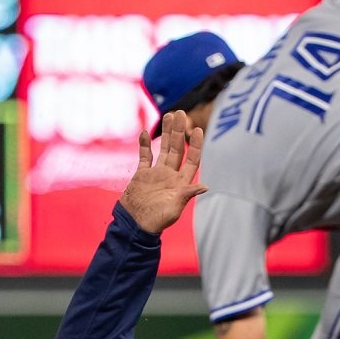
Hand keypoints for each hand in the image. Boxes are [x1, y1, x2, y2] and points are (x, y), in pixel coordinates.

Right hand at [119, 110, 207, 233]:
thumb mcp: (174, 208)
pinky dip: (144, 145)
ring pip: (163, 149)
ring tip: (169, 115)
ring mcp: (156, 174)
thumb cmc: (156, 220)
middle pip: (177, 149)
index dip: (195, 145)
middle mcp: (170, 176)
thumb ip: (187, 194)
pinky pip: (145, 157)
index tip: (197, 129)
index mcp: (181, 183)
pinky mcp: (142, 175)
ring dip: (166, 133)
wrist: (134, 225)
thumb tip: (205, 186)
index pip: (192, 160)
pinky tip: (145, 133)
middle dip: (179, 132)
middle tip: (181, 113)